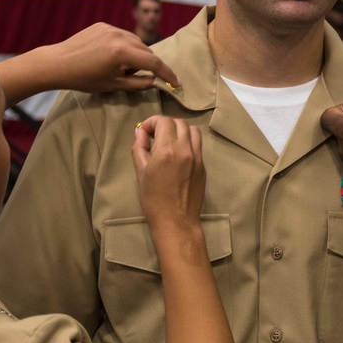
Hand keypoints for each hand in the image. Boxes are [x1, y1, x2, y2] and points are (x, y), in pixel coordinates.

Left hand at [47, 23, 179, 92]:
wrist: (57, 63)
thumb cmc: (83, 78)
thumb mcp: (113, 85)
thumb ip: (138, 84)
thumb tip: (154, 81)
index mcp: (122, 53)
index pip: (153, 63)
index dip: (167, 74)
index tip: (177, 83)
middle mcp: (120, 36)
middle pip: (146, 51)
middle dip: (148, 64)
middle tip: (137, 77)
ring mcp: (111, 28)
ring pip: (136, 42)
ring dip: (137, 54)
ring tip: (122, 67)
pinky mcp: (103, 25)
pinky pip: (122, 36)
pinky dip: (124, 46)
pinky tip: (111, 56)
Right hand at [131, 116, 204, 233]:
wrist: (176, 221)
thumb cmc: (153, 199)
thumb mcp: (141, 172)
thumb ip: (140, 148)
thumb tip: (140, 132)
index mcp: (168, 150)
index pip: (164, 121)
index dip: (152, 122)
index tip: (144, 132)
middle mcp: (185, 149)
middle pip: (179, 123)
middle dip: (165, 125)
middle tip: (154, 136)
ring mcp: (197, 157)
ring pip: (192, 130)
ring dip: (179, 130)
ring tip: (168, 142)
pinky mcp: (203, 166)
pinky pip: (197, 145)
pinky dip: (188, 142)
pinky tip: (178, 154)